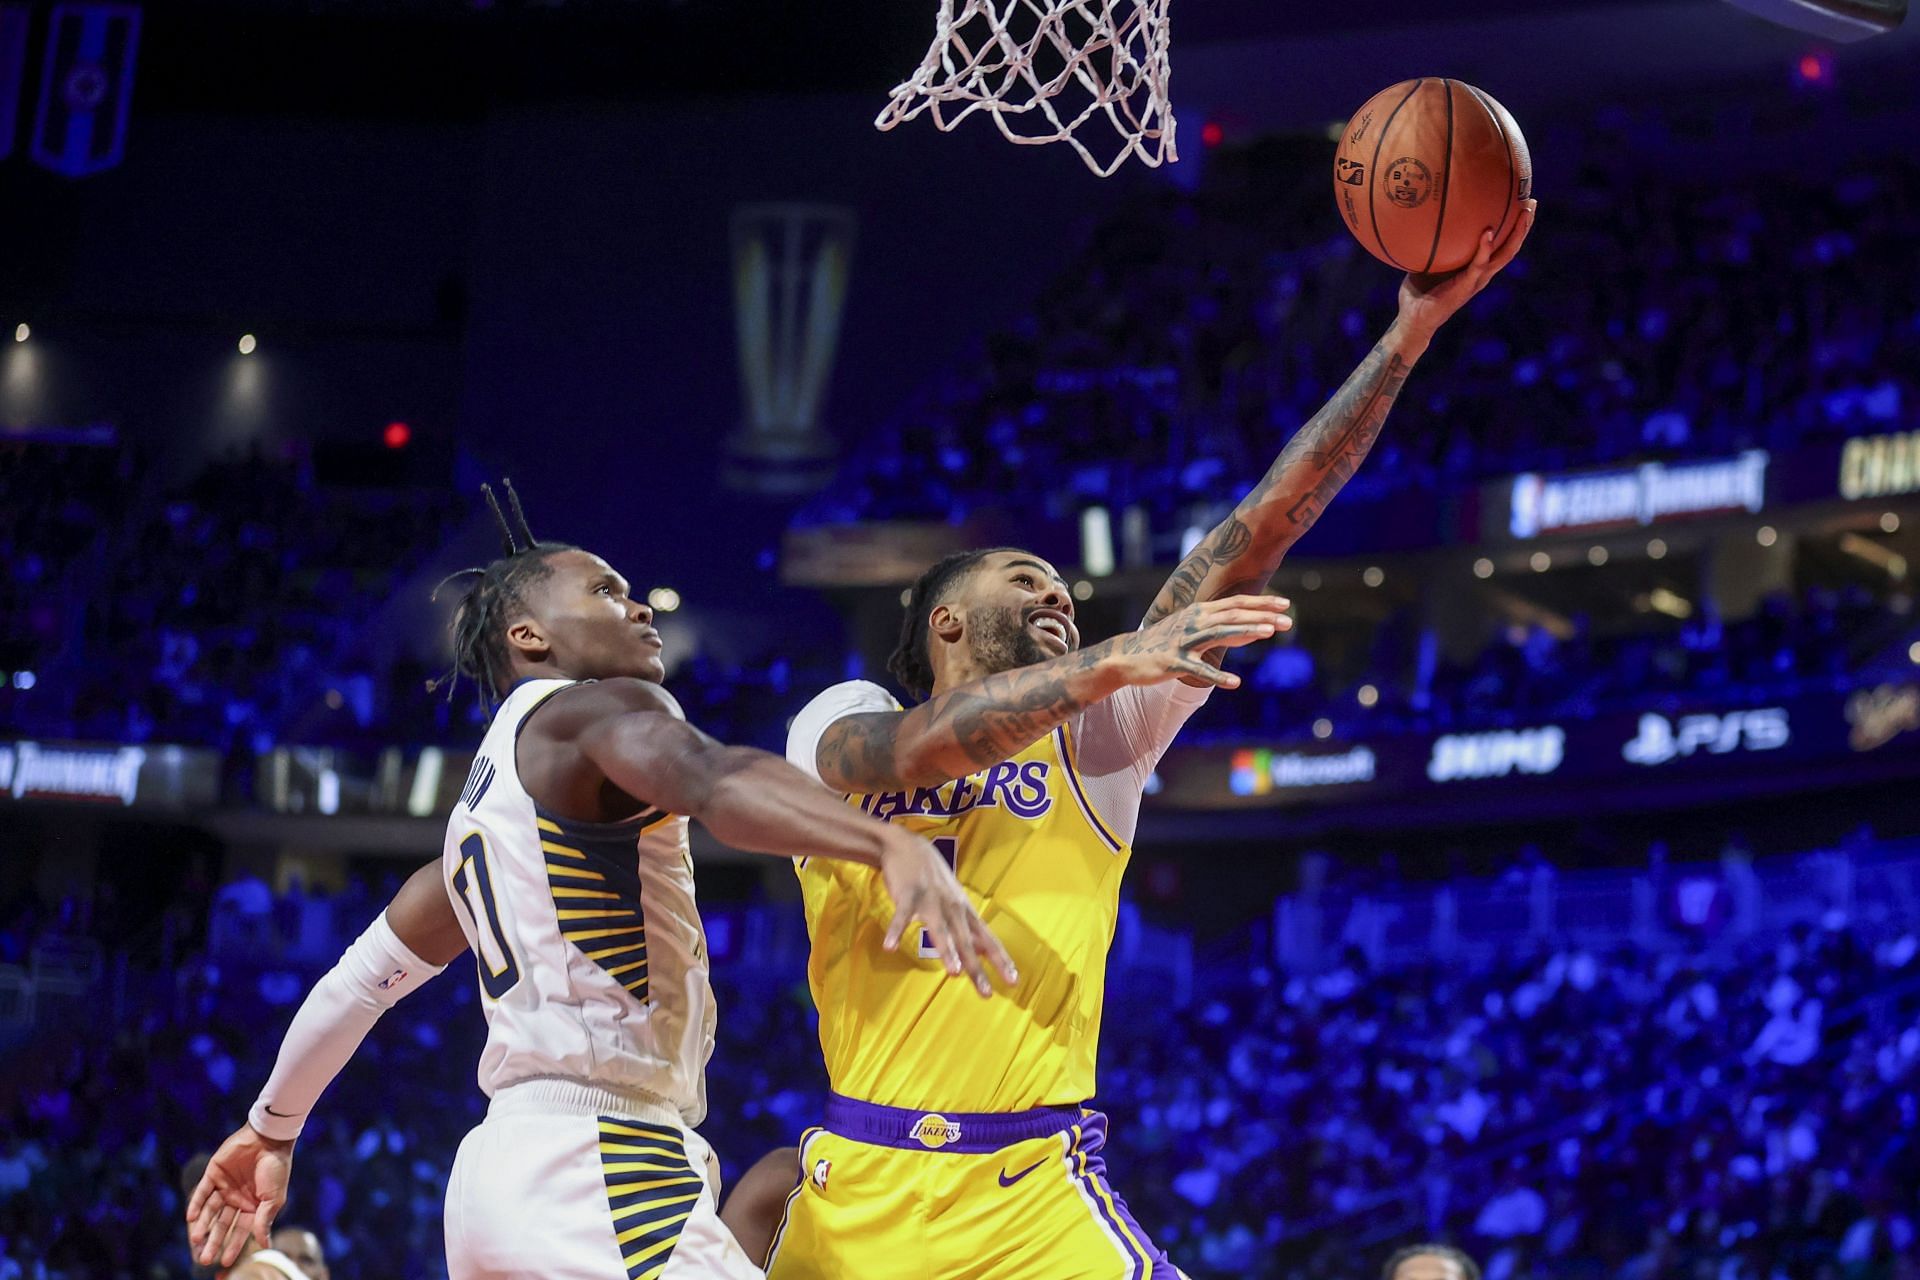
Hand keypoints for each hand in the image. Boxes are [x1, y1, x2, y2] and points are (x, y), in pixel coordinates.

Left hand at [186, 1123, 294, 1268]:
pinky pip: (202, 1191)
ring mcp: (224, 1187)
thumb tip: (265, 1245)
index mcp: (252, 1206)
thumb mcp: (274, 1198)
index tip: (224, 1262)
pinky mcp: (214, 1173)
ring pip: (210, 1211)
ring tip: (196, 1240)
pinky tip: (191, 1217)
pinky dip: (196, 1204)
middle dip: (214, 1241)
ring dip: (203, 1225)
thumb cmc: (276, 1168)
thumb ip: (264, 1220)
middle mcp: (236, 1199)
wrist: (270, 1139)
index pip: (240, 1230)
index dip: (233, 1246)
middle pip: (222, 1224)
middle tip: (205, 1259)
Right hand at [877, 830, 1018, 997]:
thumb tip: (981, 949)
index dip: (1001, 960)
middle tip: (986, 993)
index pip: (987, 939)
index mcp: (964, 911)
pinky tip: (890, 947)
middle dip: (977, 968)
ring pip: (940, 929)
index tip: (1013, 981)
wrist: (906, 844)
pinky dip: (895, 930)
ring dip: (947, 950)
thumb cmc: (932, 876)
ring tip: (954, 972)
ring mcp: (930, 900)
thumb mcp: (954, 899)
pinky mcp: (907, 894)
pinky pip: (901, 916)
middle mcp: (952, 907)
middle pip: (966, 941)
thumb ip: (965, 924)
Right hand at [1111, 594, 1292, 690]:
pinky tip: (1235, 683)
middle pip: (1232, 616)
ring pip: (1219, 634)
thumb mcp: (1192, 628)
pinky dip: (1217, 676)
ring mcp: (1183, 641)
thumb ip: (1220, 626)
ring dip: (1245, 631)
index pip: (1235, 604)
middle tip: (1288, 620)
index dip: (1261, 603)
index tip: (1285, 604)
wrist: (1126, 656)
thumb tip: (1252, 628)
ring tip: (1268, 632)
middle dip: (1261, 616)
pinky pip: (1198, 670)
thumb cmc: (1164, 642)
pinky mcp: (1173, 662)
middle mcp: (1193, 622)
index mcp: (1199, 612)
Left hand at [1396, 198, 1537, 340]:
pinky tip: (1488, 233)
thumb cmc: (1418, 290)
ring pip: (1504, 255)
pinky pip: (1478, 265)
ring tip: (1524, 213)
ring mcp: (1476, 281)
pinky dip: (1485, 249)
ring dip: (1516, 234)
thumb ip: (1434, 243)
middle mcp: (1482, 274)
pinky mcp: (1465, 287)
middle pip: (1511, 247)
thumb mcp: (1428, 261)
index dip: (1514, 226)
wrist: (1413, 319)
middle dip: (1524, 225)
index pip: (1502, 245)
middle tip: (1532, 202)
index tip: (1522, 203)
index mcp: (1477, 268)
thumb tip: (1426, 216)